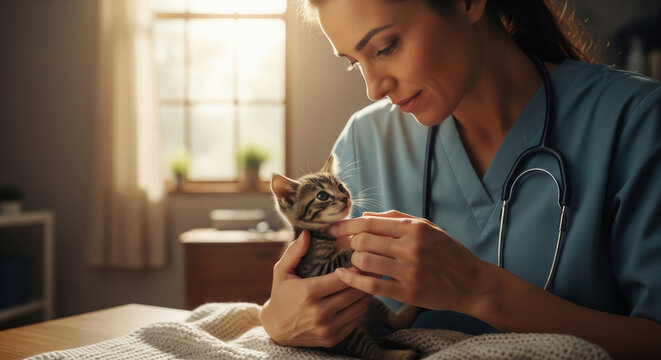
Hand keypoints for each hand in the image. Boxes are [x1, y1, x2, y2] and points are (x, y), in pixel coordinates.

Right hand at [259, 230, 371, 346]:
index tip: (363, 258)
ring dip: (368, 293)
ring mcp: (327, 328)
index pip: (342, 278)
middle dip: (366, 278)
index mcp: (308, 293)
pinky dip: (362, 308)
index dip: (356, 268)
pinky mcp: (332, 339)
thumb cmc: (281, 294)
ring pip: (359, 307)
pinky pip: (356, 320)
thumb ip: (294, 252)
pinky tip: (364, 296)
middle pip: (354, 292)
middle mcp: (319, 313)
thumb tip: (307, 233)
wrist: (276, 329)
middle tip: (374, 266)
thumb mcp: (281, 271)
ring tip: (372, 280)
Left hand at [329, 210, 494, 313]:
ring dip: (353, 261)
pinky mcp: (407, 292)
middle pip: (363, 241)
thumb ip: (395, 219)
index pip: (370, 223)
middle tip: (345, 246)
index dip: (346, 225)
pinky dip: (353, 280)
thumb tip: (365, 216)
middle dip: (349, 243)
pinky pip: (371, 286)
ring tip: (354, 261)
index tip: (332, 228)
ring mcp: (409, 271)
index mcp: (414, 228)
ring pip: (364, 262)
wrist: (471, 282)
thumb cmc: (447, 252)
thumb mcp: (427, 227)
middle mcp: (411, 248)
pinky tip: (344, 276)